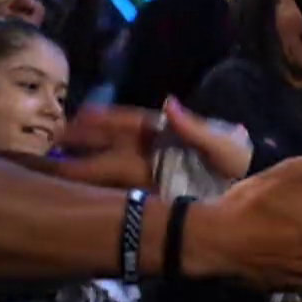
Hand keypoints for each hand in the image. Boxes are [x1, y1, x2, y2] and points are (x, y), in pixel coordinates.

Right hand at [54, 98, 252, 187]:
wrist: (251, 197)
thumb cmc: (240, 165)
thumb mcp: (222, 145)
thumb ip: (193, 128)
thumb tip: (167, 103)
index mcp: (168, 135)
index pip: (130, 123)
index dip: (105, 119)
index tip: (80, 115)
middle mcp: (153, 153)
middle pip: (111, 146)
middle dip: (82, 143)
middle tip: (50, 143)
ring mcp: (149, 176)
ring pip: (108, 168)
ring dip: (81, 168)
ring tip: (50, 167)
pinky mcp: (150, 198)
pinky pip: (118, 193)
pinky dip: (96, 192)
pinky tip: (74, 194)